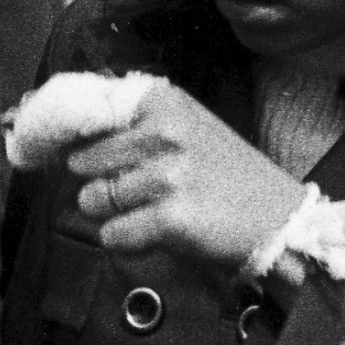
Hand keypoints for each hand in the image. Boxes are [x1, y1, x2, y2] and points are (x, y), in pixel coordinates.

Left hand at [66, 82, 306, 279]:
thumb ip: (127, 127)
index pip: (83, 114)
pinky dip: (128, 242)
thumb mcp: (183, 130)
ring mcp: (168, 175)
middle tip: (143, 192)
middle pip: (80, 164)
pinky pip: (111, 235)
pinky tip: (160, 234)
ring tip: (157, 212)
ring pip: (91, 201)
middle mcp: (165, 132)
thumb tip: (59, 137)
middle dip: (100, 184)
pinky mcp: (171, 218)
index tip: (72, 154)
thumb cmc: (226, 178)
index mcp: (163, 102)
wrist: (284, 222)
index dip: (71, 141)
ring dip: (115, 215)